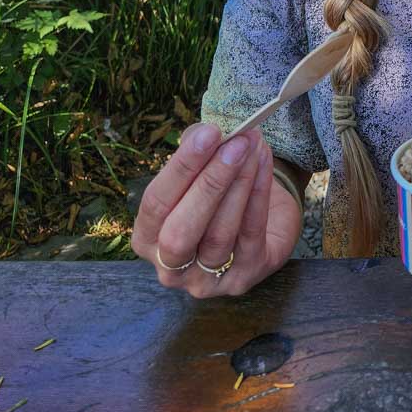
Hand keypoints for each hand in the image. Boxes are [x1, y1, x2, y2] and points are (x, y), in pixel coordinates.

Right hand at [131, 123, 301, 296]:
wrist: (263, 223)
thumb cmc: (219, 194)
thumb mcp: (200, 171)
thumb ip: (197, 150)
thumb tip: (205, 132)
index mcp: (148, 238)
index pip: (155, 204)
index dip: (181, 168)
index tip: (208, 134)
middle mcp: (170, 268)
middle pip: (181, 231)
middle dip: (209, 183)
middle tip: (235, 143)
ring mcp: (206, 279)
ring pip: (219, 234)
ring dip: (239, 184)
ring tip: (252, 147)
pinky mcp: (243, 279)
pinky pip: (251, 234)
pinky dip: (258, 194)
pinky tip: (263, 164)